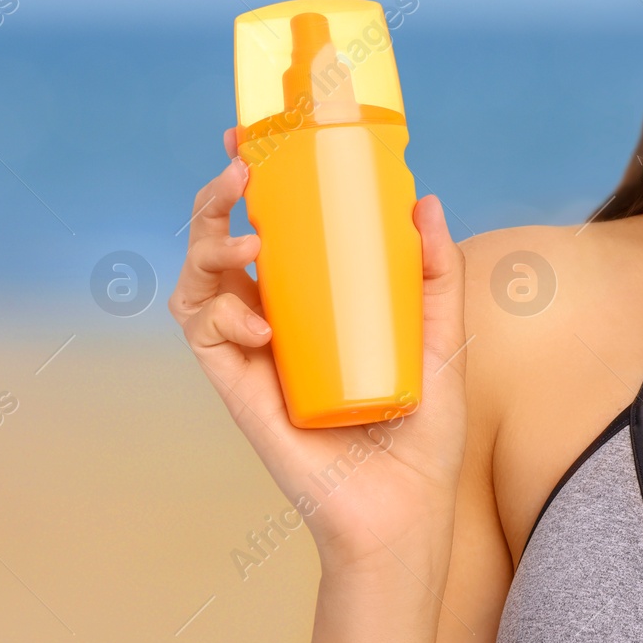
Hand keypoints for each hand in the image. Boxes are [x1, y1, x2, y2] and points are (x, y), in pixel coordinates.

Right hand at [169, 127, 468, 575]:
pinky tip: (261, 322)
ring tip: (249, 237)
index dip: (251, 181)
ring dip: (208, 244)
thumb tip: (424, 200)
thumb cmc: (424, 427)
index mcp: (315, 300)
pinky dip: (223, 315)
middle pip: (220, 241)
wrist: (406, 507)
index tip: (251, 135)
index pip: (271, 226)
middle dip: (215, 196)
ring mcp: (253, 352)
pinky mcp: (240, 389)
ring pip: (197, 280)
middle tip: (240, 167)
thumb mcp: (445, 338)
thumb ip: (438, 273)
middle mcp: (275, 318)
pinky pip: (205, 336)